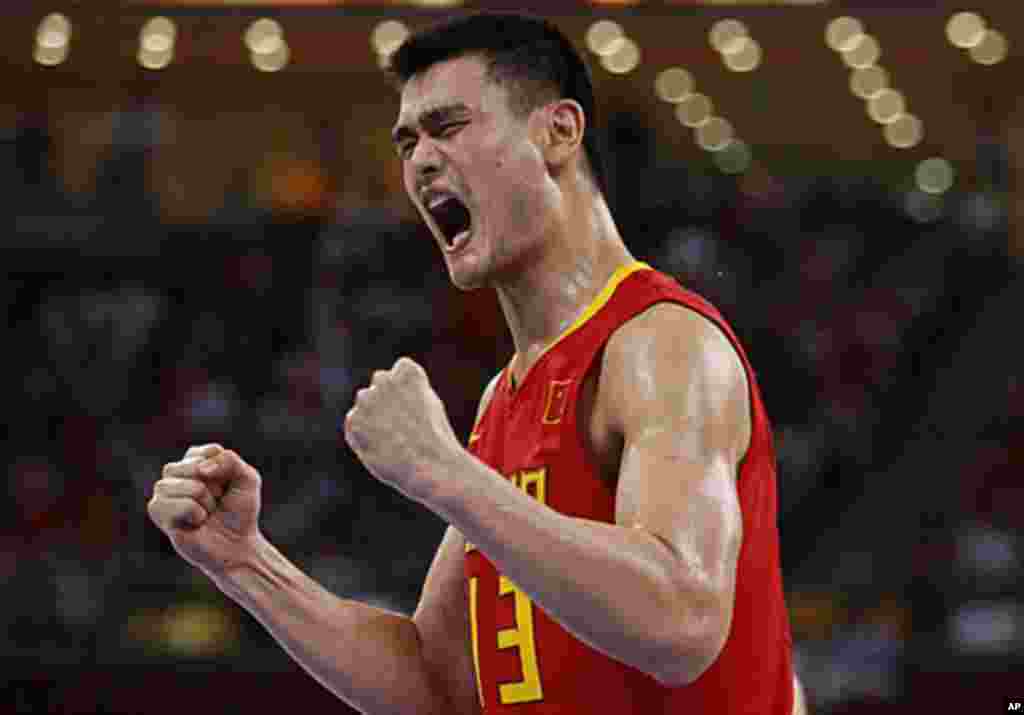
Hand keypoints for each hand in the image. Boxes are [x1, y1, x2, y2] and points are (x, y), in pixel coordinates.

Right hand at [148, 444, 262, 575]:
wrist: (236, 544)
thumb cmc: (239, 512)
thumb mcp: (247, 479)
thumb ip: (230, 460)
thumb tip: (201, 469)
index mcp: (195, 461)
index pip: (211, 452)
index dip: (226, 473)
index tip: (228, 487)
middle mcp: (175, 474)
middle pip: (197, 466)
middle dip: (216, 487)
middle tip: (216, 502)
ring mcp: (164, 492)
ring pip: (191, 486)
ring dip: (207, 502)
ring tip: (206, 513)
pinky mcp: (159, 513)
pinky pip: (181, 505)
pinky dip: (196, 514)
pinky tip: (196, 522)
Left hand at [344, 357, 460, 503]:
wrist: (428, 465)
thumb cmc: (435, 438)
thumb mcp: (430, 404)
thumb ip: (408, 392)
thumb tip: (389, 396)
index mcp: (408, 372)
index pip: (401, 369)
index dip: (408, 391)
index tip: (416, 409)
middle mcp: (384, 379)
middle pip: (381, 382)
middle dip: (386, 398)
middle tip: (401, 425)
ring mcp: (366, 399)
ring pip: (365, 403)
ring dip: (373, 415)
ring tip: (393, 438)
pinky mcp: (354, 421)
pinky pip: (355, 424)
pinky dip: (363, 435)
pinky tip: (382, 447)